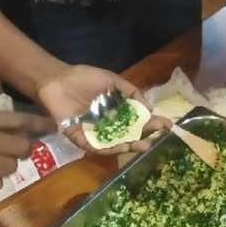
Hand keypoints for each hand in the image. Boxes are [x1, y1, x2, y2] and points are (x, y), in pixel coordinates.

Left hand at [36, 64, 165, 153]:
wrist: (58, 80)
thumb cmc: (84, 78)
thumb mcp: (112, 81)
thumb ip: (131, 92)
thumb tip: (149, 108)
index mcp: (116, 110)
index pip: (136, 119)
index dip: (151, 122)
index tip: (167, 124)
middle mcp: (107, 124)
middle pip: (127, 135)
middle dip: (142, 138)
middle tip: (154, 141)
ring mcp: (94, 132)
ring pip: (113, 144)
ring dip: (128, 146)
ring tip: (141, 147)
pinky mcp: (80, 138)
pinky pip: (96, 147)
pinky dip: (108, 149)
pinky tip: (121, 148)